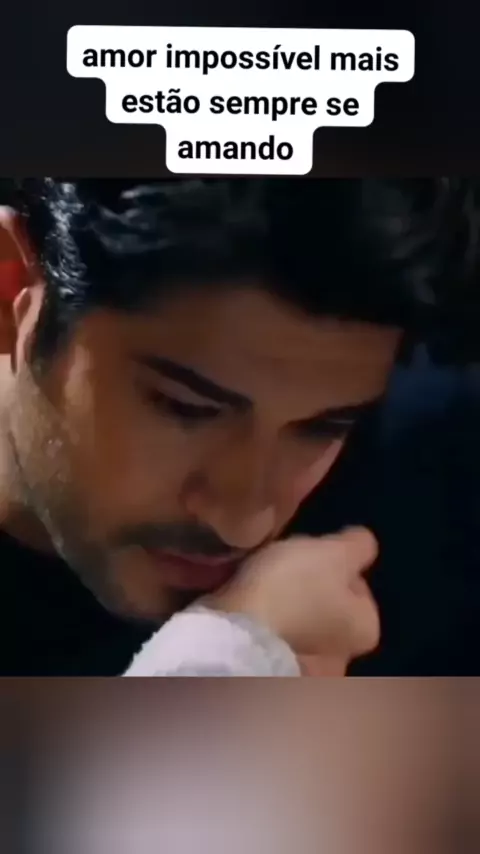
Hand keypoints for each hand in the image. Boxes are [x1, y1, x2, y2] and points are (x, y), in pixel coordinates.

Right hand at [200, 527, 379, 667]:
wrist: (235, 631)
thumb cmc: (294, 589)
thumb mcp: (335, 552)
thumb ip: (359, 545)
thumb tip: (364, 543)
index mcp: (366, 630)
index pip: (358, 585)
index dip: (335, 562)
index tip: (311, 554)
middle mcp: (342, 656)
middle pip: (329, 605)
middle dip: (311, 586)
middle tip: (286, 564)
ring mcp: (306, 667)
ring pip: (301, 620)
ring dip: (286, 603)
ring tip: (263, 579)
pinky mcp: (271, 668)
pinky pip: (274, 635)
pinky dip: (266, 619)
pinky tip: (251, 601)